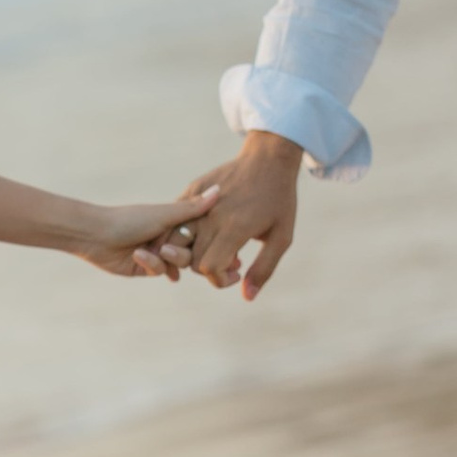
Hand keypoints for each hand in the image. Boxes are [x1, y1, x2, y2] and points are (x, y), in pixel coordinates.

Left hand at [75, 189, 218, 278]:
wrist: (96, 234)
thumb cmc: (130, 219)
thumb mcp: (165, 214)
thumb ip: (193, 208)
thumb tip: (220, 189)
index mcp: (174, 220)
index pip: (201, 233)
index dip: (212, 241)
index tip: (227, 251)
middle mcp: (168, 236)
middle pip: (191, 251)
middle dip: (185, 254)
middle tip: (174, 250)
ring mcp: (158, 252)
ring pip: (176, 263)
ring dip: (166, 260)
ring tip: (153, 252)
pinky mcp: (146, 267)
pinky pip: (160, 271)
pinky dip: (153, 266)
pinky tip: (143, 258)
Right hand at [169, 132, 304, 298]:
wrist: (268, 159)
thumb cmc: (279, 200)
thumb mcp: (281, 238)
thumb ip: (263, 269)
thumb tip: (247, 297)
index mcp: (234, 227)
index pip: (208, 267)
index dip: (219, 279)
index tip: (236, 272)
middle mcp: (211, 215)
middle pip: (191, 258)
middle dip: (208, 268)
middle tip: (230, 260)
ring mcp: (198, 201)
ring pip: (176, 239)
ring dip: (189, 252)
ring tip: (213, 248)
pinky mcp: (192, 190)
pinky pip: (176, 219)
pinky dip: (182, 232)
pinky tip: (203, 233)